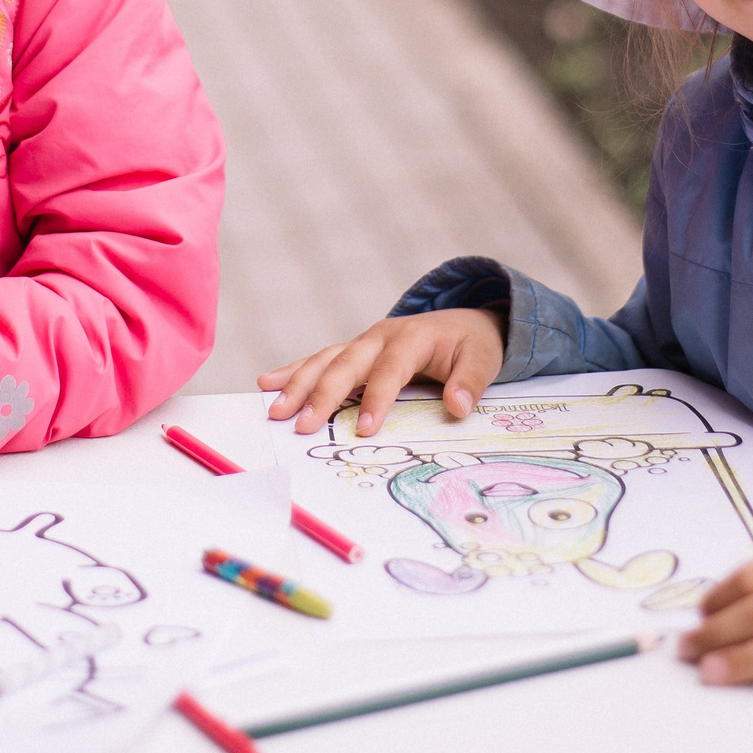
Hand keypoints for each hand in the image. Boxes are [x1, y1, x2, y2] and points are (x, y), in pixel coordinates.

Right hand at [255, 308, 502, 436]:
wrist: (463, 322)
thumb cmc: (472, 345)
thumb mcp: (484, 359)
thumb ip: (471, 382)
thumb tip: (457, 406)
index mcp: (412, 337)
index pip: (390, 369)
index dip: (377, 398)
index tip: (364, 429)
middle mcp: (380, 336)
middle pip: (346, 364)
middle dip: (321, 395)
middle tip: (300, 424)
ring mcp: (363, 342)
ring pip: (325, 361)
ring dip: (298, 385)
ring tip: (275, 409)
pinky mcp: (354, 351)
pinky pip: (320, 360)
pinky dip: (294, 371)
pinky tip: (268, 383)